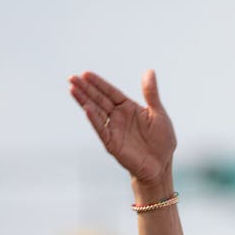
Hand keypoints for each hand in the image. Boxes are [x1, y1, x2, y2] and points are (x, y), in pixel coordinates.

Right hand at [68, 70, 175, 188]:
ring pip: (96, 112)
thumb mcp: (158, 114)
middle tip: (72, 78)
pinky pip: (102, 129)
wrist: (161, 164)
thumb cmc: (162, 140)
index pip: (110, 92)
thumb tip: (149, 71)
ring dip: (84, 101)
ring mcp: (114, 129)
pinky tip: (86, 108)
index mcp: (128, 108)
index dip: (99, 84)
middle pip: (99, 100)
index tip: (86, 73)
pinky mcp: (112, 143)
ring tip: (72, 89)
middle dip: (86, 89)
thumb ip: (151, 94)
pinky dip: (94, 119)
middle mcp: (118, 117)